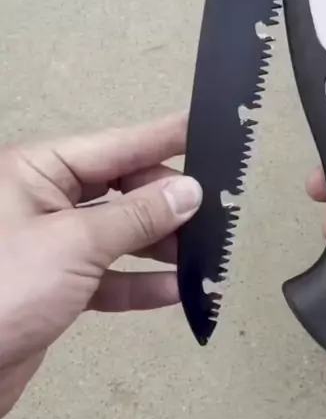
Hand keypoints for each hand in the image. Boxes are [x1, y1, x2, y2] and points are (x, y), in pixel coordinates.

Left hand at [0, 112, 200, 418]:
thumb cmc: (0, 291)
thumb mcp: (76, 244)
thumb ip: (137, 217)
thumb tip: (187, 192)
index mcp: (37, 171)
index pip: (116, 145)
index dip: (162, 138)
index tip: (202, 127)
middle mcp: (42, 200)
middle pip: (120, 188)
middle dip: (164, 201)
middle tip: (211, 207)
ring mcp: (48, 244)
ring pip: (116, 234)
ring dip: (157, 245)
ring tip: (200, 252)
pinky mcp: (53, 286)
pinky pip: (106, 276)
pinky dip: (137, 283)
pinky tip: (173, 290)